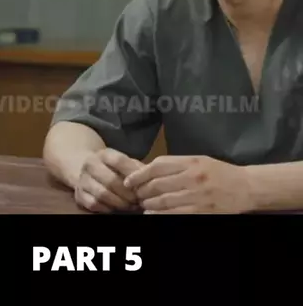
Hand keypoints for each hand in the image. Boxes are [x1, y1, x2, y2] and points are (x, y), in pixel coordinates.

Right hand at [75, 148, 143, 212]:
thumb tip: (148, 179)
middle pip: (111, 180)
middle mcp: (90, 164)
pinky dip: (107, 208)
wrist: (86, 168)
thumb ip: (136, 168)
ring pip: (102, 194)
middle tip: (139, 200)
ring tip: (130, 206)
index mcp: (104, 154)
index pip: (119, 160)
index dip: (131, 173)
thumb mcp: (123, 162)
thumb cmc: (112, 167)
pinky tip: (117, 209)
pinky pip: (94, 204)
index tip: (142, 184)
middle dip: (128, 193)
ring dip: (119, 203)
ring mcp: (83, 180)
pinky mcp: (79, 194)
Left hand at [124, 155, 251, 213]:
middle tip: (136, 195)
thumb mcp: (198, 160)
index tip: (129, 181)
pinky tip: (152, 215)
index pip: (156, 166)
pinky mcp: (201, 211)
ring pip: (162, 201)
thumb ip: (176, 164)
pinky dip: (159, 215)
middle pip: (156, 185)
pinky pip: (173, 214)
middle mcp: (192, 177)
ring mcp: (196, 196)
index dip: (139, 175)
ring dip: (148, 205)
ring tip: (143, 205)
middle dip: (142, 192)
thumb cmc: (220, 172)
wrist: (245, 187)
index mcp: (190, 162)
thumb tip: (149, 170)